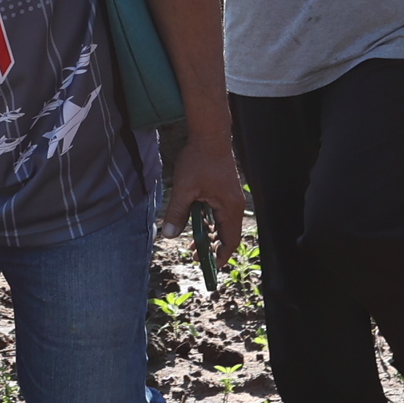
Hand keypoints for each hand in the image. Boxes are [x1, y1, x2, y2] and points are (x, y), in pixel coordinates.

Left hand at [157, 124, 245, 268]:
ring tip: (193, 245)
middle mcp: (235, 205)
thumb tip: (169, 235)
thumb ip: (176, 213)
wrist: (209, 135)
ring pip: (222, 224)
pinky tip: (196, 223)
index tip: (211, 267)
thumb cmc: (199, 160)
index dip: (222, 256)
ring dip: (209, 235)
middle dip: (212, 248)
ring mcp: (232, 198)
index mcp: (229, 207)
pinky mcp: (226, 191)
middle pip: (227, 235)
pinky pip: (220, 213)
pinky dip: (209, 222)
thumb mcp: (183, 188)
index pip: (230, 240)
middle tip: (195, 257)